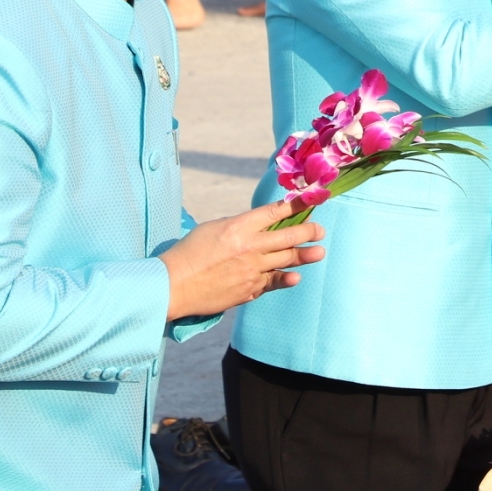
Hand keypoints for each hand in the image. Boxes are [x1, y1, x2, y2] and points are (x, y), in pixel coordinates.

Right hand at [160, 200, 325, 320]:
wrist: (171, 286)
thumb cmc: (188, 253)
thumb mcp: (213, 228)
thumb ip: (240, 225)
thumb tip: (261, 223)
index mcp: (239, 227)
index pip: (275, 212)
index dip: (297, 205)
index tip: (312, 200)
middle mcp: (250, 248)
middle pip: (289, 237)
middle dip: (309, 232)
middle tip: (320, 231)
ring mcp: (251, 270)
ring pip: (286, 260)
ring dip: (305, 256)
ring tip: (319, 253)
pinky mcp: (248, 290)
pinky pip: (272, 283)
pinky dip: (284, 279)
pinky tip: (295, 277)